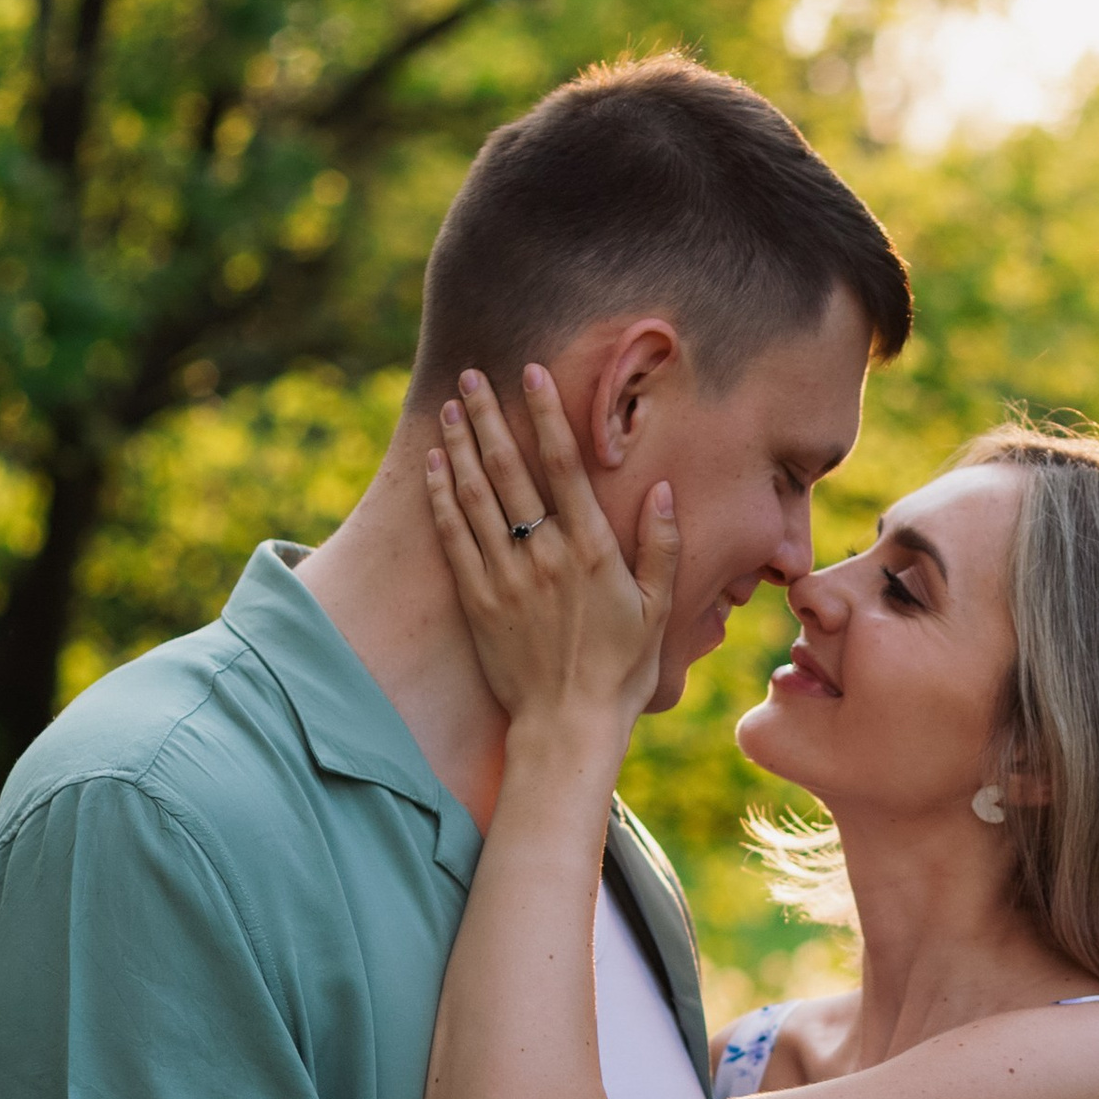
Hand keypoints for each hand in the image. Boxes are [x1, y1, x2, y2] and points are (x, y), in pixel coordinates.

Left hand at [424, 365, 675, 740]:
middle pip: (510, 470)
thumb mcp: (659, 610)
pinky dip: (442, 495)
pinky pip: (454, 537)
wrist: (568, 726)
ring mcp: (505, 578)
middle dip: (490, 417)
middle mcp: (545, 556)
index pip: (564, 466)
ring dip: (460, 445)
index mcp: (593, 551)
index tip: (530, 372)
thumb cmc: (622, 670)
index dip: (546, 414)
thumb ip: (662, 547)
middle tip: (470, 375)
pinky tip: (436, 463)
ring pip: (475, 496)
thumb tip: (663, 489)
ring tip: (449, 405)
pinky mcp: (476, 601)